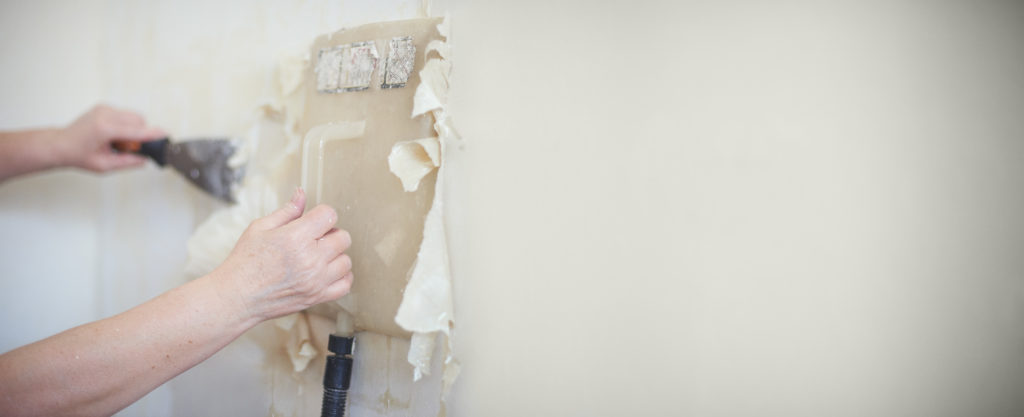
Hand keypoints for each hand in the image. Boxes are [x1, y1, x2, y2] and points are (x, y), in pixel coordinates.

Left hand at [58, 104, 165, 171]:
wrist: (60, 144)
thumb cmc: (78, 155)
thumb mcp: (104, 166)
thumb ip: (127, 162)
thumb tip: (144, 159)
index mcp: (104, 129)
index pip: (135, 131)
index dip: (151, 134)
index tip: (164, 134)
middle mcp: (105, 114)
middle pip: (138, 120)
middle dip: (140, 134)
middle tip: (126, 147)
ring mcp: (104, 108)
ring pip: (133, 116)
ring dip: (133, 129)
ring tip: (118, 141)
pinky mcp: (104, 107)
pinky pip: (125, 115)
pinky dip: (125, 125)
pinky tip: (113, 135)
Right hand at [212, 188, 353, 321]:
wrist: (237, 296)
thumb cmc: (245, 262)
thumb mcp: (260, 228)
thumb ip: (287, 211)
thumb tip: (301, 194)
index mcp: (295, 237)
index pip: (329, 215)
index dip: (322, 214)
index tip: (313, 221)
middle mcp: (310, 258)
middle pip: (343, 237)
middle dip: (330, 234)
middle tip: (314, 239)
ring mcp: (316, 280)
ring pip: (346, 260)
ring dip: (335, 256)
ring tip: (318, 257)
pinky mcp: (317, 297)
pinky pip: (345, 285)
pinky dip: (341, 277)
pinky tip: (326, 272)